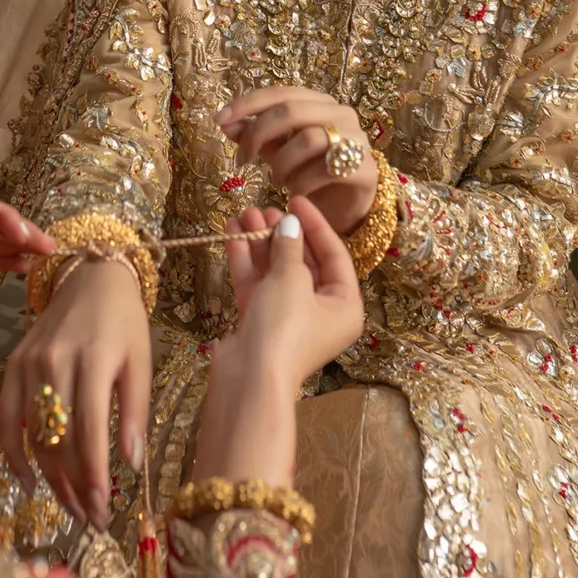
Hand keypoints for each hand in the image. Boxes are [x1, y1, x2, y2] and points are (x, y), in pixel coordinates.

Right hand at [0, 259, 151, 529]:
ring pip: (33, 434)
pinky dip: (12, 452)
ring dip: (50, 479)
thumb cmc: (125, 322)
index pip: (91, 430)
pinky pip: (6, 416)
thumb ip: (137, 411)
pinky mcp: (13, 364)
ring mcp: (30, 363)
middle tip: (91, 519)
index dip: (95, 476)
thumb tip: (131, 463)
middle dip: (75, 487)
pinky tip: (28, 480)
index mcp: (96, 359)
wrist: (91, 276)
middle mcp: (57, 361)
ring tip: (70, 507)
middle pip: (59, 439)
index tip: (105, 511)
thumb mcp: (142, 361)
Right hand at [193, 198, 363, 483]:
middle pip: (303, 262)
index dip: (315, 224)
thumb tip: (288, 224)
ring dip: (260, 243)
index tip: (295, 199)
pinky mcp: (260, 323)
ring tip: (243, 215)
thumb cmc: (284, 328)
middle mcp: (320, 312)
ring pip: (275, 272)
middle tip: (264, 209)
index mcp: (344, 306)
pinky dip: (246, 260)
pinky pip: (256, 285)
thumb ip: (290, 247)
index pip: (335, 256)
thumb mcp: (291, 279)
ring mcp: (288, 318)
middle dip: (282, 234)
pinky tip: (232, 234)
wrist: (249, 378)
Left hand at [216, 85, 376, 234]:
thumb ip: (255, 135)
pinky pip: (324, 170)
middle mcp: (341, 114)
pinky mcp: (364, 168)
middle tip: (243, 159)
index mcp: (318, 102)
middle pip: (291, 111)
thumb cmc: (311, 173)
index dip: (247, 104)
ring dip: (282, 163)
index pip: (280, 92)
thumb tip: (225, 123)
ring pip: (308, 140)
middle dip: (259, 134)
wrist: (349, 207)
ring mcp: (357, 139)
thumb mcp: (278, 151)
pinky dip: (301, 184)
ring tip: (277, 179)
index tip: (220, 120)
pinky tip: (295, 193)